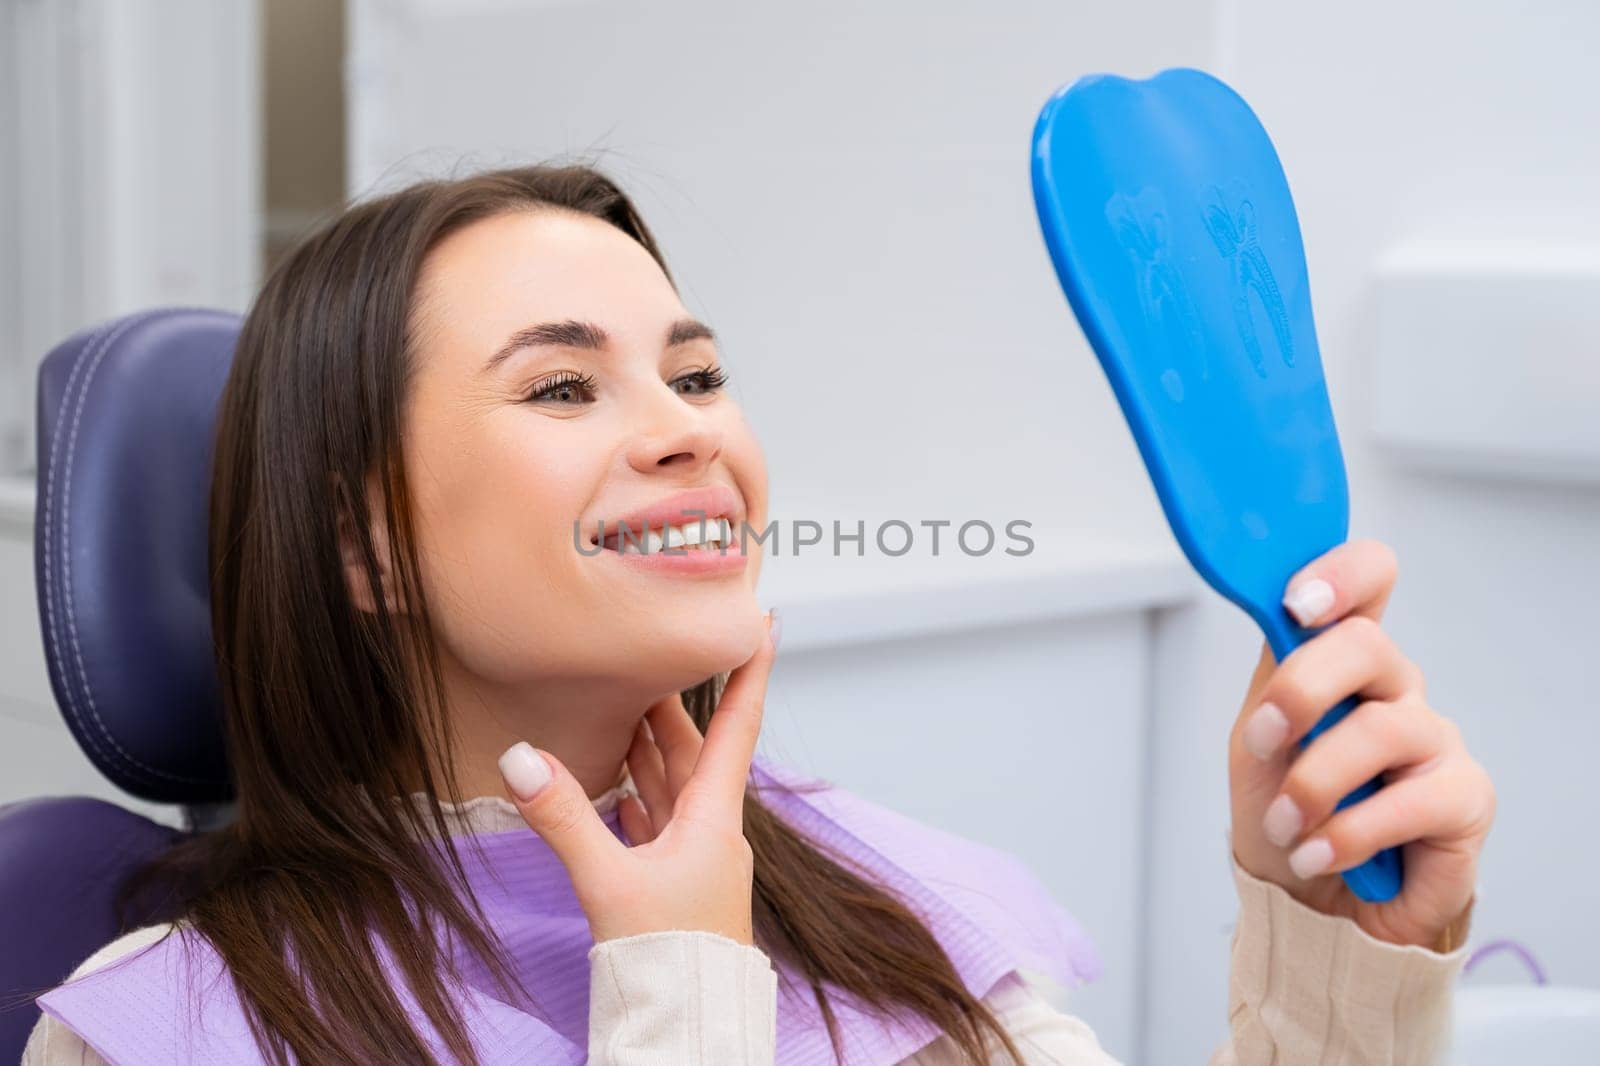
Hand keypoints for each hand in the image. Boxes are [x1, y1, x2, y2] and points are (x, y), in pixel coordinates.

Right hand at [498, 610, 777, 944]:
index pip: (737, 727)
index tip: (767, 624)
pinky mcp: (673, 887)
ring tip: (627, 705)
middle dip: (674, 704)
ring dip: (651, 748)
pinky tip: (621, 787)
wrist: (686, 1029)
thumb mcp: (609, 883)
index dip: (751, 672)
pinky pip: (658, 823)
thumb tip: (521, 757)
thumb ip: (565, 818)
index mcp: (714, 818)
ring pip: (674, 787)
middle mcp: (712, 832)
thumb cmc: (667, 959)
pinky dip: (639, 796)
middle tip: (657, 654)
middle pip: (694, 751)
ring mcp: (695, 861)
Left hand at [1227, 540, 1494, 948]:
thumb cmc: (1283, 810)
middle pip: (1368, 644)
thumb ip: (1272, 682)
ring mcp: (1436, 739)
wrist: (1304, 898)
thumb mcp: (1256, 742)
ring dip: (1313, 784)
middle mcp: (1396, 689)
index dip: (1341, 575)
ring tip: (1285, 825)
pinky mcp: (1465, 800)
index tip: (1296, 603)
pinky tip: (1316, 853)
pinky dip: (1345, 833)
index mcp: (1343, 661)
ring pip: (1379, 729)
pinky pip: (1406, 802)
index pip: (1369, 582)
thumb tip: (1281, 624)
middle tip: (1261, 740)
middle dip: (1301, 690)